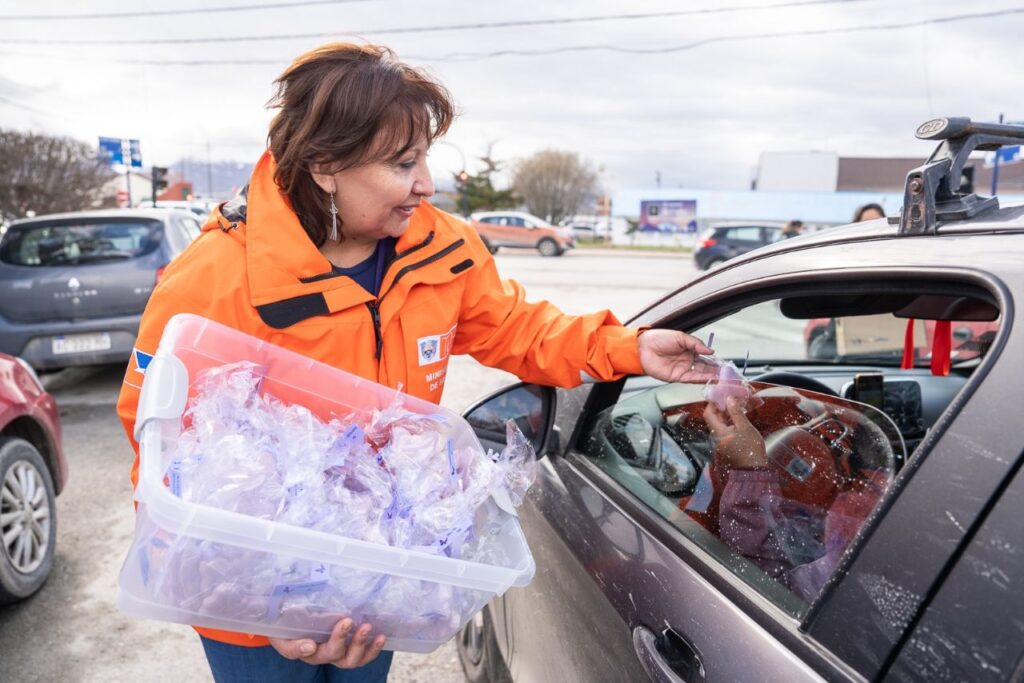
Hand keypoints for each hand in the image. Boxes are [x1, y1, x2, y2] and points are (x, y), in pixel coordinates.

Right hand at [269, 618, 386, 668]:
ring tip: (367, 628)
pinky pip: (364, 655)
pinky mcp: (352, 647)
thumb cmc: (289, 622)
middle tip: (347, 621)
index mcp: (302, 649)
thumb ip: (290, 638)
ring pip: (352, 659)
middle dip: (341, 639)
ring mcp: (340, 652)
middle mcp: (323, 654)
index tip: (310, 643)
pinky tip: (381, 636)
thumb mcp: (282, 628)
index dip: (304, 649)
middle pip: (333, 655)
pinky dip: (373, 648)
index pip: (302, 652)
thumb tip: (310, 646)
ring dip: (361, 645)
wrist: (300, 618)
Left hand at [637, 329, 717, 382]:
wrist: (642, 347)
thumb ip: (696, 344)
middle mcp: (687, 361)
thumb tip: (710, 350)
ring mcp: (682, 369)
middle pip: (705, 368)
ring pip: (700, 374)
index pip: (705, 357)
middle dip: (715, 371)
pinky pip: (691, 379)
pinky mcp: (676, 377)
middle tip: (726, 373)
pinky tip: (709, 378)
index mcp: (689, 350)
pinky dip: (700, 379)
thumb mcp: (680, 337)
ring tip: (721, 377)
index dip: (715, 361)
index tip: (724, 364)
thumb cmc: (658, 339)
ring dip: (710, 376)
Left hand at [704, 396, 767, 468]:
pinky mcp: (727, 445)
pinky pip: (725, 431)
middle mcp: (716, 437)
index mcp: (718, 432)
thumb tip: (729, 399)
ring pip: (720, 425)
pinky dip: (730, 423)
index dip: (712, 404)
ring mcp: (721, 442)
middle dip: (721, 409)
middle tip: (732, 400)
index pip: (708, 414)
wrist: (754, 469)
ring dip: (727, 416)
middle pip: (714, 419)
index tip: (721, 397)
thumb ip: (736, 413)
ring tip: (738, 408)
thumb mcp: (745, 427)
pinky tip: (739, 420)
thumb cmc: (750, 449)